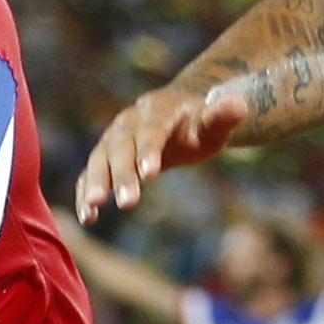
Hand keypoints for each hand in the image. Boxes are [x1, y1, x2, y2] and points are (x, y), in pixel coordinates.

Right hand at [73, 83, 245, 220]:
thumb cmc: (198, 126)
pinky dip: (84, 192)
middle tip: (128, 203)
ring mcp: (113, 139)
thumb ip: (223, 117)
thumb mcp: (214, 123)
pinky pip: (90, 174)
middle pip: (121, 147)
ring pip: (100, 159)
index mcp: (157, 110)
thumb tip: (239, 104)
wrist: (176, 117)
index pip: (152, 130)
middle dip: (123, 174)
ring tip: (93, 210)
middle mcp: (129, 122)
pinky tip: (88, 218)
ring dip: (96, 183)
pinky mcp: (104, 157)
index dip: (150, 150)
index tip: (150, 175)